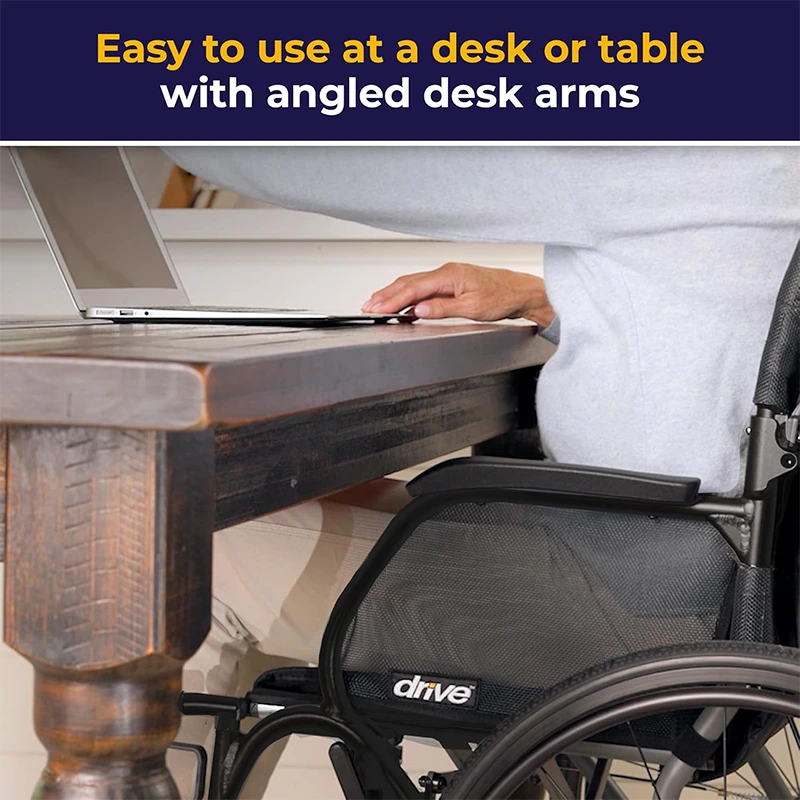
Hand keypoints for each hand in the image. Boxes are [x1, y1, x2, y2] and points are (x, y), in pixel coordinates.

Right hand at [362, 262, 554, 326]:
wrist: (521, 292)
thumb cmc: (503, 296)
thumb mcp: (473, 308)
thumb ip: (443, 308)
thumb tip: (418, 309)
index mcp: (449, 275)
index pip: (413, 287)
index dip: (392, 299)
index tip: (377, 308)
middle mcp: (446, 272)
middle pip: (408, 283)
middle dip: (386, 295)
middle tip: (367, 306)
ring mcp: (448, 277)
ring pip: (414, 284)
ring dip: (394, 295)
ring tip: (377, 305)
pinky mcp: (451, 283)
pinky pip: (423, 288)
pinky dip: (408, 297)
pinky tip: (401, 306)